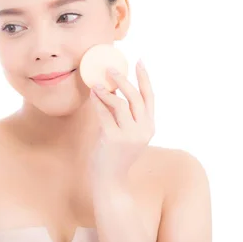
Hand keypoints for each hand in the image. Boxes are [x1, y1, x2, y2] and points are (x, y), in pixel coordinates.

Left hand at [89, 59, 154, 189]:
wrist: (109, 180)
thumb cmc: (113, 154)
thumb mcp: (123, 131)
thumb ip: (121, 112)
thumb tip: (112, 87)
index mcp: (149, 126)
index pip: (150, 97)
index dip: (145, 78)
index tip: (139, 60)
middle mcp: (144, 130)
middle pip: (137, 97)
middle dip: (124, 80)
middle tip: (110, 69)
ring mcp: (130, 135)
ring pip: (121, 104)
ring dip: (107, 90)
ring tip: (96, 83)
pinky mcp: (114, 139)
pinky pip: (105, 114)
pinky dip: (98, 102)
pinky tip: (92, 94)